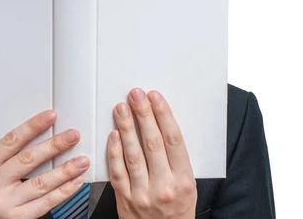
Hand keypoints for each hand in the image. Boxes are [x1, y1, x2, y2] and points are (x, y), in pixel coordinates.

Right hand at [0, 110, 89, 218]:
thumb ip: (5, 158)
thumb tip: (39, 136)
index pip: (11, 141)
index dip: (32, 127)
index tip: (50, 117)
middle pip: (28, 159)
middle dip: (54, 145)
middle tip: (72, 136)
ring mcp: (4, 203)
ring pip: (41, 182)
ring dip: (65, 170)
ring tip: (81, 161)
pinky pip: (47, 203)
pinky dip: (64, 191)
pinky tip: (75, 181)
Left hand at [108, 88, 196, 218]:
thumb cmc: (177, 211)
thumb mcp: (188, 186)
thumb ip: (177, 160)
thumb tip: (162, 124)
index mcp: (184, 181)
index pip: (174, 140)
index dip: (163, 115)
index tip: (155, 98)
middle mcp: (164, 187)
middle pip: (152, 143)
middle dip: (143, 114)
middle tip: (136, 95)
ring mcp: (143, 194)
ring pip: (133, 154)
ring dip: (126, 127)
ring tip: (121, 108)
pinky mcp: (125, 200)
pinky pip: (117, 171)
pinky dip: (114, 151)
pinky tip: (113, 134)